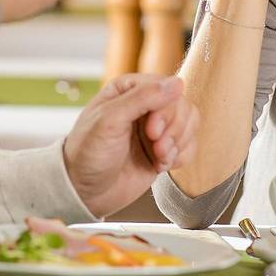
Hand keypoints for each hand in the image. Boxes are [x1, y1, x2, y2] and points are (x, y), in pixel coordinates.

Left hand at [62, 74, 197, 218]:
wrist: (85, 192)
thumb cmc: (88, 153)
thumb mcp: (109, 121)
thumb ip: (142, 98)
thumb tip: (177, 83)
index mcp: (129, 89)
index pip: (166, 88)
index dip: (166, 110)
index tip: (152, 131)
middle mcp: (145, 105)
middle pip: (182, 106)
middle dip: (174, 130)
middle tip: (156, 148)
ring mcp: (156, 128)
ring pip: (189, 124)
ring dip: (178, 144)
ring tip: (159, 158)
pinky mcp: (163, 150)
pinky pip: (189, 146)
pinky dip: (180, 157)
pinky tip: (161, 165)